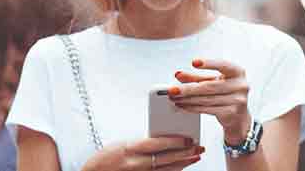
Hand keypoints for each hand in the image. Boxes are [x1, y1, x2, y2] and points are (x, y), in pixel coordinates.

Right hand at [82, 136, 202, 170]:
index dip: (175, 141)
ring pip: (167, 170)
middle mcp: (136, 163)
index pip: (158, 143)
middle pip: (166, 158)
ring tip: (195, 156)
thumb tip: (162, 139)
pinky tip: (182, 167)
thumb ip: (141, 143)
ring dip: (183, 163)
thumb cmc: (105, 158)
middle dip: (185, 152)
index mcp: (130, 149)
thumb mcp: (122, 145)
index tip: (189, 137)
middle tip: (198, 147)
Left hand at [169, 59, 251, 144]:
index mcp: (237, 71)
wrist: (238, 116)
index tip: (193, 62)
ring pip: (206, 99)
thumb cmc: (224, 93)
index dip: (209, 63)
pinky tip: (182, 105)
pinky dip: (192, 107)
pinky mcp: (231, 112)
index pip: (223, 65)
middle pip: (209, 86)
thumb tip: (178, 74)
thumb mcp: (213, 81)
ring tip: (174, 98)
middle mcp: (240, 85)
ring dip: (187, 99)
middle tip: (172, 89)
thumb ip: (196, 77)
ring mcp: (237, 100)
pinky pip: (207, 109)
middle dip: (188, 88)